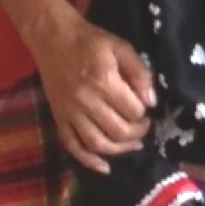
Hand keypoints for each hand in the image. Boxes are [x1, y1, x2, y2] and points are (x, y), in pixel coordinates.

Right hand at [29, 14, 152, 171]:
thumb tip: (151, 101)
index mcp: (103, 81)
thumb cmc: (90, 41)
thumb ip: (139, 73)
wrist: (53, 38)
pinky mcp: (59, 118)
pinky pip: (72, 146)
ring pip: (97, 144)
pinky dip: (88, 160)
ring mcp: (70, 112)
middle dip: (137, 133)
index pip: (133, 110)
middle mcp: (86, 101)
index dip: (145, 113)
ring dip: (119, 150)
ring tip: (132, 144)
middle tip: (144, 127)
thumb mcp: (121, 47)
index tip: (147, 108)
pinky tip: (104, 166)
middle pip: (118, 131)